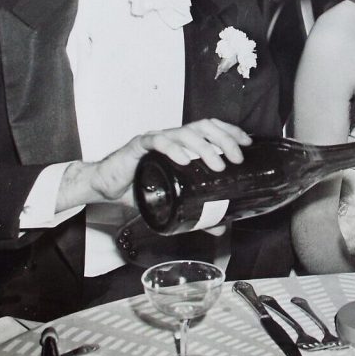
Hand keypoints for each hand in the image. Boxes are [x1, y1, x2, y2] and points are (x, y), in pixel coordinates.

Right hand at [61, 119, 252, 211]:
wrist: (106, 187)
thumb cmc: (139, 187)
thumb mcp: (173, 201)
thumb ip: (196, 213)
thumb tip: (220, 228)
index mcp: (183, 143)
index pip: (211, 128)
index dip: (231, 132)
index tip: (248, 144)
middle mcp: (172, 136)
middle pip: (204, 127)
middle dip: (224, 139)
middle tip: (237, 158)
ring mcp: (156, 139)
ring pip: (185, 132)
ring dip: (204, 147)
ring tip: (217, 164)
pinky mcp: (138, 146)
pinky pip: (157, 141)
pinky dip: (173, 148)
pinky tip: (184, 159)